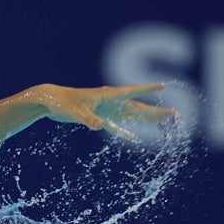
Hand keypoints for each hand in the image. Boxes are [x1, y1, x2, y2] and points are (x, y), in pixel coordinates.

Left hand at [37, 83, 176, 140]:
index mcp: (107, 96)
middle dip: (155, 111)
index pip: (132, 91)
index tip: (164, 85)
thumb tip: (99, 126)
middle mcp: (109, 102)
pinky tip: (133, 137)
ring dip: (145, 119)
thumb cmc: (61, 103)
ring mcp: (105, 110)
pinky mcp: (97, 117)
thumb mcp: (75, 112)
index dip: (147, 89)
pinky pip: (115, 125)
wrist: (50, 102)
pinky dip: (124, 131)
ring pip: (130, 115)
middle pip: (137, 107)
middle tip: (173, 114)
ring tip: (162, 121)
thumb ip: (88, 119)